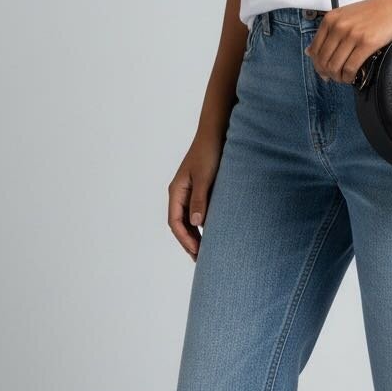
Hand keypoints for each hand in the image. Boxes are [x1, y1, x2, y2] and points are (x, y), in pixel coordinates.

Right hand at [167, 131, 223, 261]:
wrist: (216, 131)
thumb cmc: (209, 151)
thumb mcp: (204, 177)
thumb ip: (199, 199)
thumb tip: (196, 222)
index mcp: (176, 191)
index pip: (175, 222)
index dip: (184, 239)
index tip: (196, 252)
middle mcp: (180, 192)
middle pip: (180, 223)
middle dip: (189, 241)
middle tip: (200, 259)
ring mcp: (190, 190)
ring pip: (189, 218)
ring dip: (196, 234)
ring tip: (206, 250)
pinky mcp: (201, 187)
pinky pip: (198, 210)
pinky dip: (203, 222)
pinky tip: (213, 230)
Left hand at [305, 0, 391, 84]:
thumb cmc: (374, 11)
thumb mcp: (345, 16)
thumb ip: (327, 32)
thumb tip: (309, 52)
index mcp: (331, 19)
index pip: (314, 49)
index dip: (317, 65)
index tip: (324, 71)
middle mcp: (338, 26)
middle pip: (323, 60)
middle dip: (327, 74)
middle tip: (335, 78)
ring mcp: (352, 34)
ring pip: (334, 66)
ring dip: (338, 77)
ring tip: (345, 78)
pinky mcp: (366, 43)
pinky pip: (350, 68)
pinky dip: (349, 77)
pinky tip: (353, 77)